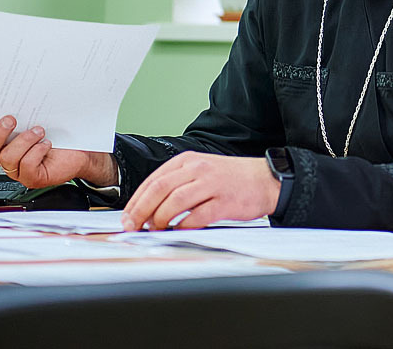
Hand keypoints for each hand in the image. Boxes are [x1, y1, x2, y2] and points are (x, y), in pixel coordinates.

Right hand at [0, 116, 116, 189]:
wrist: (79, 150)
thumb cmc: (56, 134)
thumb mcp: (35, 119)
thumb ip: (20, 112)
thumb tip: (13, 93)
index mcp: (1, 143)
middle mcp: (5, 157)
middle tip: (11, 119)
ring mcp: (18, 170)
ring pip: (7, 158)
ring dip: (24, 141)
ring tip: (39, 130)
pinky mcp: (32, 178)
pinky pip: (26, 167)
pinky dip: (37, 152)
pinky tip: (47, 144)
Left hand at [121, 152, 280, 230]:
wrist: (265, 179)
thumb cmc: (231, 179)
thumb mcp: (200, 172)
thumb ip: (176, 185)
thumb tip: (148, 210)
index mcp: (188, 161)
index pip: (153, 180)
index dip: (136, 201)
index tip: (127, 217)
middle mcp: (197, 169)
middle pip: (159, 189)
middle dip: (141, 211)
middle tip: (133, 226)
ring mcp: (211, 184)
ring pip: (175, 202)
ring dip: (160, 219)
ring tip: (155, 230)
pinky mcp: (224, 202)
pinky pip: (197, 216)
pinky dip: (183, 226)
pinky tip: (178, 231)